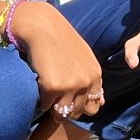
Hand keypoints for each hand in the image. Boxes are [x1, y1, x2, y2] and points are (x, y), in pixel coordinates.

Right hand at [14, 2, 105, 117]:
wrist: (42, 26)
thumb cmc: (61, 40)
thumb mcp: (84, 58)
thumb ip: (92, 80)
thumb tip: (100, 104)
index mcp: (95, 74)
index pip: (93, 106)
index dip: (81, 107)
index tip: (70, 101)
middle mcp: (86, 81)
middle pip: (77, 112)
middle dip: (66, 110)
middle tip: (56, 99)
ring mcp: (70, 85)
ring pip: (61, 112)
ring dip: (52, 108)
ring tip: (47, 96)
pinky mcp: (52, 86)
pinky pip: (45, 106)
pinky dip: (40, 101)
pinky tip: (39, 88)